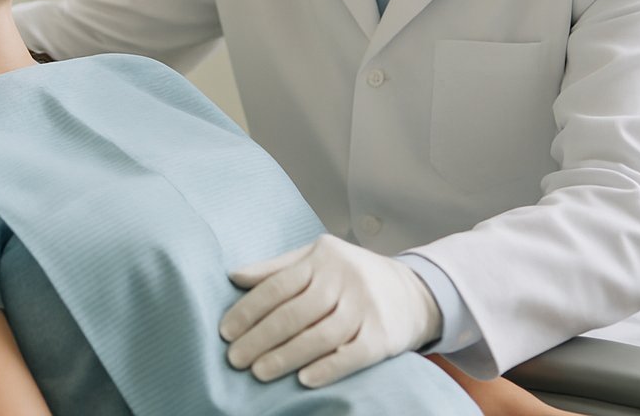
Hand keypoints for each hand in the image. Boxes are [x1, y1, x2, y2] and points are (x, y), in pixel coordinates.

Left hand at [219, 235, 441, 387]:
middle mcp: (345, 279)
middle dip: (260, 338)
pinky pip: (352, 355)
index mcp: (322, 258)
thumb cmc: (352, 276)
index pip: (277, 286)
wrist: (413, 291)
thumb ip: (277, 268)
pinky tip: (303, 380)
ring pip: (320, 336)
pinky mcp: (383, 336)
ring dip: (286, 357)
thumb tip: (234, 276)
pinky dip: (327, 368)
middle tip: (235, 359)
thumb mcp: (316, 260)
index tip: (226, 332)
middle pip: (295, 313)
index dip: (248, 310)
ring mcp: (366, 307)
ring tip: (259, 373)